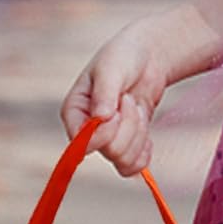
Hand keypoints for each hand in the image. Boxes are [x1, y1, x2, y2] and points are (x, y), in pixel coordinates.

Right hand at [59, 13, 183, 176]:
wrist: (148, 58)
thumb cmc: (124, 57)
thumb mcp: (112, 68)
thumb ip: (105, 92)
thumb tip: (101, 118)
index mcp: (74, 112)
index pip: (82, 142)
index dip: (105, 131)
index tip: (118, 106)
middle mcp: (86, 131)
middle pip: (110, 151)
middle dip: (129, 125)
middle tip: (129, 98)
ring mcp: (106, 140)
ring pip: (123, 160)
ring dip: (139, 133)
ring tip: (136, 107)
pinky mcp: (126, 144)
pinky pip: (134, 166)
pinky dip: (145, 151)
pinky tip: (146, 128)